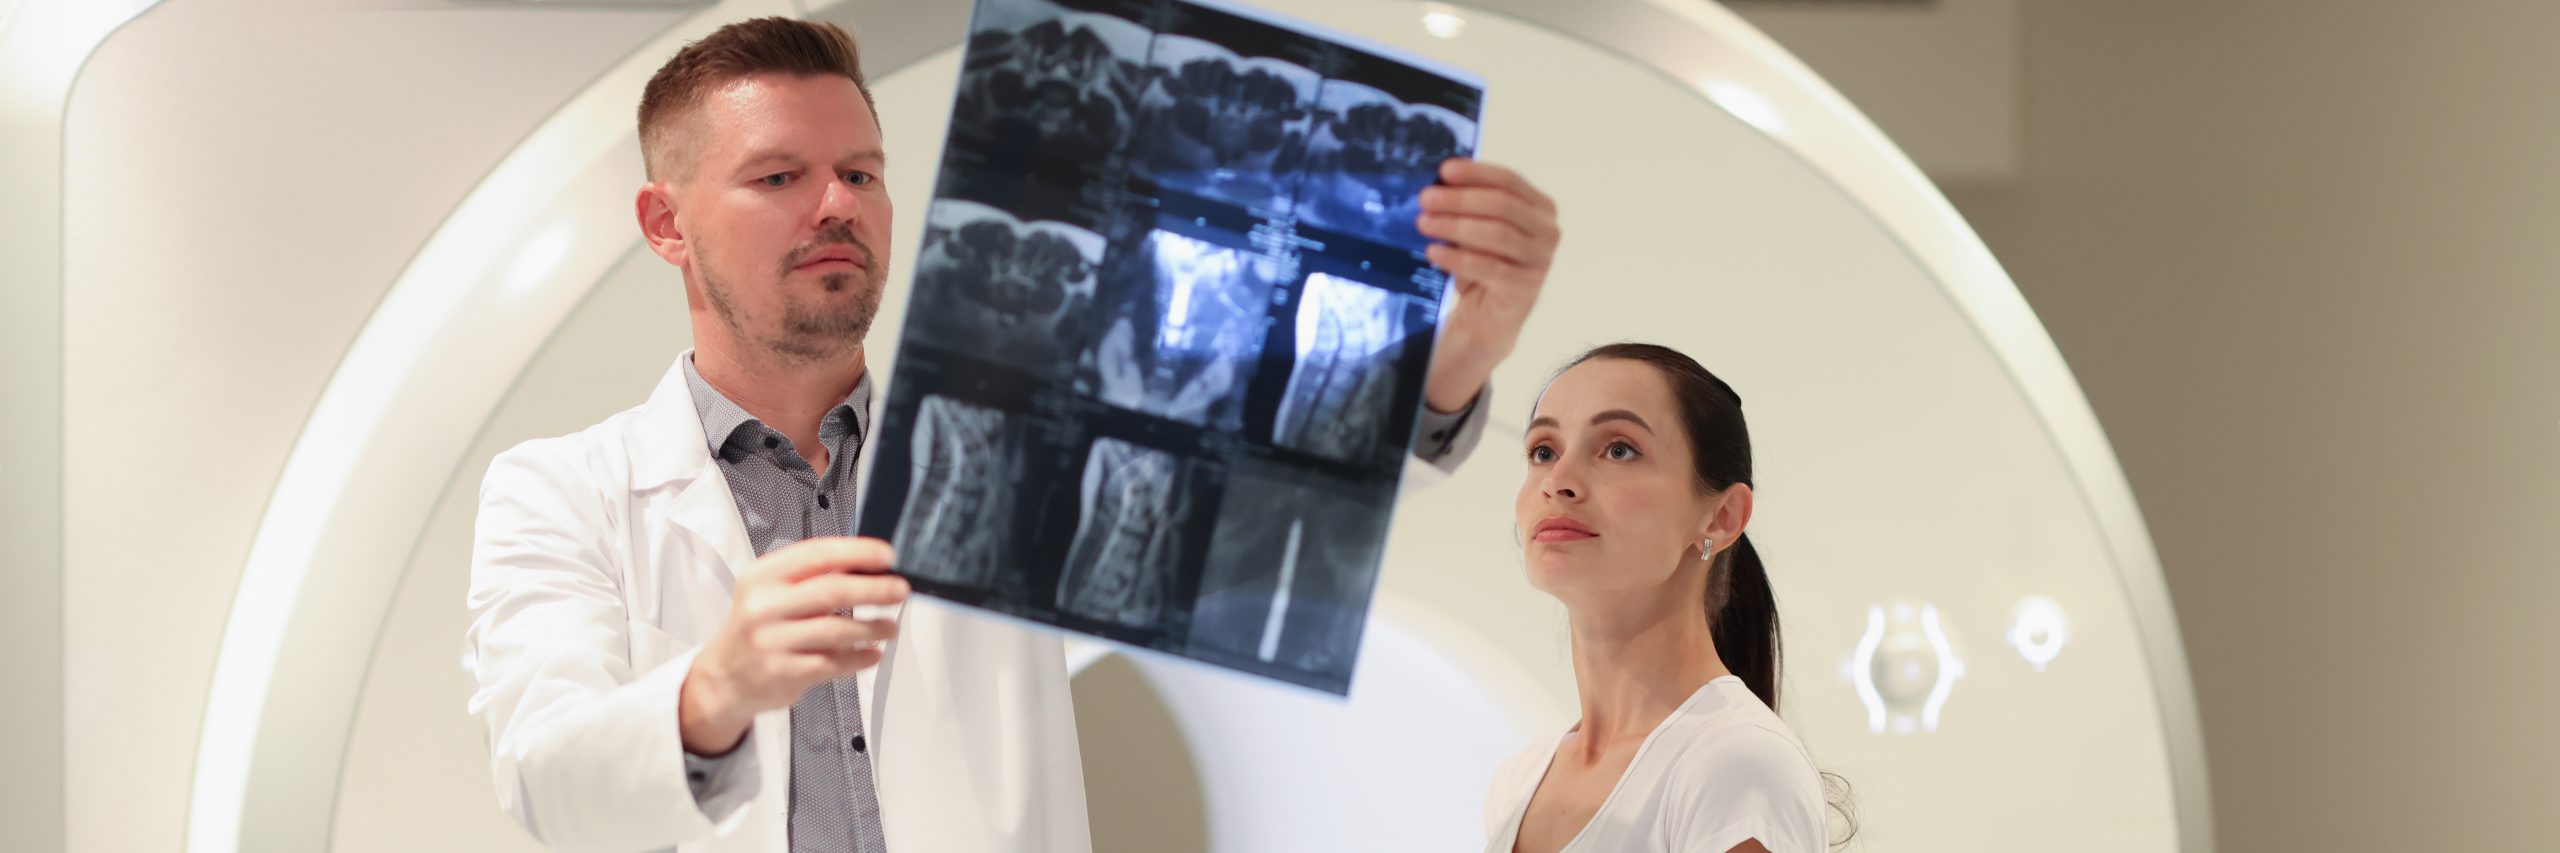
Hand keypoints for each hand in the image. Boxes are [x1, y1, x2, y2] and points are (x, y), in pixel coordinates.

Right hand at [678, 536, 907, 755]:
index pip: (817, 555)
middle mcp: (764, 607)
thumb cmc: (758, 626)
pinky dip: (860, 658)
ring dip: (873, 627)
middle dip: (875, 589)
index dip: (858, 552)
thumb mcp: (770, 590)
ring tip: (890, 627)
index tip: (887, 556)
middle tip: (900, 589)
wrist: (725, 675)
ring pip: (837, 630)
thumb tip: (868, 566)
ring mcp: (772, 642)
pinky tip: (873, 653)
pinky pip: (834, 663)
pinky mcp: (784, 673)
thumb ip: (811, 575)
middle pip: (832, 591)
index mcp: (763, 576)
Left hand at [1416, 159, 1559, 412]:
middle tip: (1425, 199)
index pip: (1509, 181)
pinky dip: (1457, 258)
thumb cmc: (1485, 263)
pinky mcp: (1525, 288)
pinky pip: (1488, 267)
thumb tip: (1438, 185)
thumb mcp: (1478, 228)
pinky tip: (1433, 252)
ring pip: (1496, 234)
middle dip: (1460, 199)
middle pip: (1503, 205)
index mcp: (1540, 208)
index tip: (1444, 171)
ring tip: (1424, 223)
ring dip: (1455, 226)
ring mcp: (1540, 260)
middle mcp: (1547, 231)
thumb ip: (1470, 206)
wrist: (1491, 315)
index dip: (1476, 173)